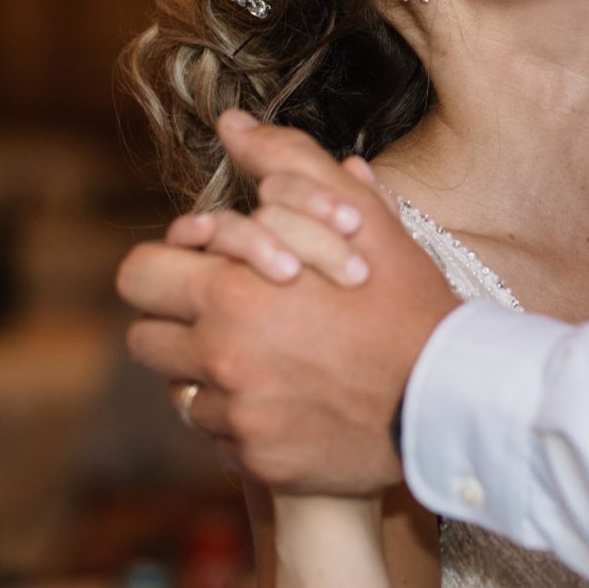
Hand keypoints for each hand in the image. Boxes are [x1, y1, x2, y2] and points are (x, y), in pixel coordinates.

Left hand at [118, 113, 457, 493]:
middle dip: (178, 322)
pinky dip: (244, 420)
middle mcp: (221, 358)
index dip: (169, 267)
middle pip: (144, 338)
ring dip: (210, 374)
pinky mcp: (257, 462)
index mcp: (233, 291)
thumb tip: (232, 125)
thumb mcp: (356, 216)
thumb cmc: (403, 300)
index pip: (139, 274)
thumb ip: (287, 162)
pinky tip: (292, 401)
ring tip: (267, 360)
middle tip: (227, 316)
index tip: (204, 271)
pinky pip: (219, 437)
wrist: (448, 397)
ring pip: (181, 391)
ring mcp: (236, 416)